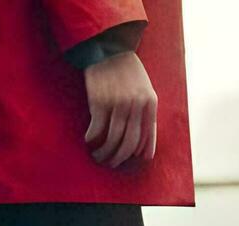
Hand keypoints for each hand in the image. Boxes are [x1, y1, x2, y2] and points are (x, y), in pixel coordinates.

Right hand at [83, 52, 156, 167]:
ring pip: (112, 140)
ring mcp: (117, 104)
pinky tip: (89, 142)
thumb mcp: (145, 90)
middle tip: (111, 163)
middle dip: (119, 158)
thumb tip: (146, 153)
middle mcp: (135, 105)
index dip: (137, 153)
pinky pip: (96, 130)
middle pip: (129, 143)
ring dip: (104, 153)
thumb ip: (147, 118)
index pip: (146, 138)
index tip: (130, 161)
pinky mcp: (99, 102)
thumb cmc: (128, 72)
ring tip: (98, 156)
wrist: (108, 48)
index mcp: (150, 103)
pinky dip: (92, 140)